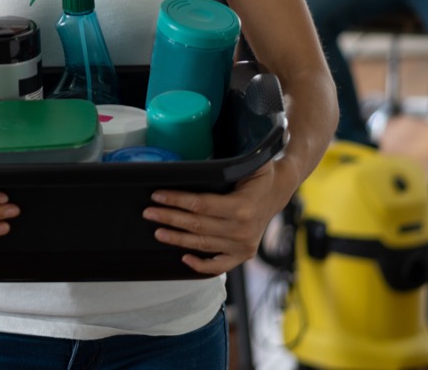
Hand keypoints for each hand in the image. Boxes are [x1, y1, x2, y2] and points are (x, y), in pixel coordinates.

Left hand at [143, 158, 294, 275]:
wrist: (279, 191)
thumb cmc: (258, 174)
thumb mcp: (247, 162)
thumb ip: (225, 165)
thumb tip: (192, 162)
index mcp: (242, 207)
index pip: (200, 205)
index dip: (176, 200)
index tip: (156, 195)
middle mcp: (242, 230)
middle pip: (197, 225)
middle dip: (169, 218)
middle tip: (148, 213)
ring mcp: (243, 245)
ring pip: (202, 244)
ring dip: (177, 239)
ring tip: (158, 231)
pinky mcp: (243, 254)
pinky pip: (219, 266)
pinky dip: (201, 266)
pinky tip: (184, 258)